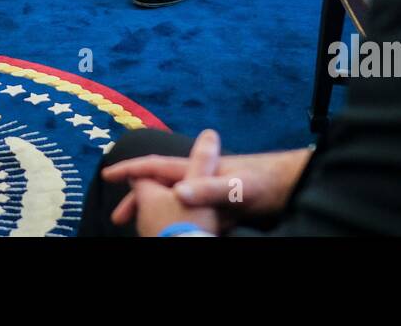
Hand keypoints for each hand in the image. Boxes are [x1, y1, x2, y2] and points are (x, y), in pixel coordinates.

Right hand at [105, 143, 312, 230]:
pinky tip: (174, 235)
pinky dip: (177, 225)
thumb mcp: (238, 186)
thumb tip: (177, 193)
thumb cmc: (266, 181)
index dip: (131, 169)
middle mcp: (199, 179)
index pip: (156, 166)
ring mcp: (209, 194)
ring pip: (173, 204)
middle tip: (118, 218)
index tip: (108, 174)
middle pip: (160, 187)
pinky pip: (190, 218)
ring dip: (155, 214)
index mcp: (197, 170)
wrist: (292, 186)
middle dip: (136, 199)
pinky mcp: (221, 209)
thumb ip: (210, 187)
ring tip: (140, 229)